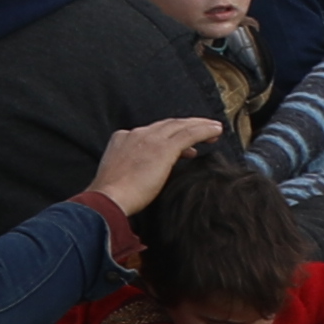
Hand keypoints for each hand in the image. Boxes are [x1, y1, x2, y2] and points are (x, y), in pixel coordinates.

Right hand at [87, 119, 213, 218]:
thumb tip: (150, 174)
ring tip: (215, 130)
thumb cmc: (112, 196)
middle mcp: (137, 134)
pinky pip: (190, 134)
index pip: (153, 132)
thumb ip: (135, 169)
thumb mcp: (120, 176)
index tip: (184, 146)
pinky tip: (216, 131)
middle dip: (188, 126)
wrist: (107, 199)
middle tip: (206, 132)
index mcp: (123, 139)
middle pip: (168, 125)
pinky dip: (205, 130)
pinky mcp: (163, 148)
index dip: (170, 135)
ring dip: (200, 126)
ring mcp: (150, 139)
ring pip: (181, 126)